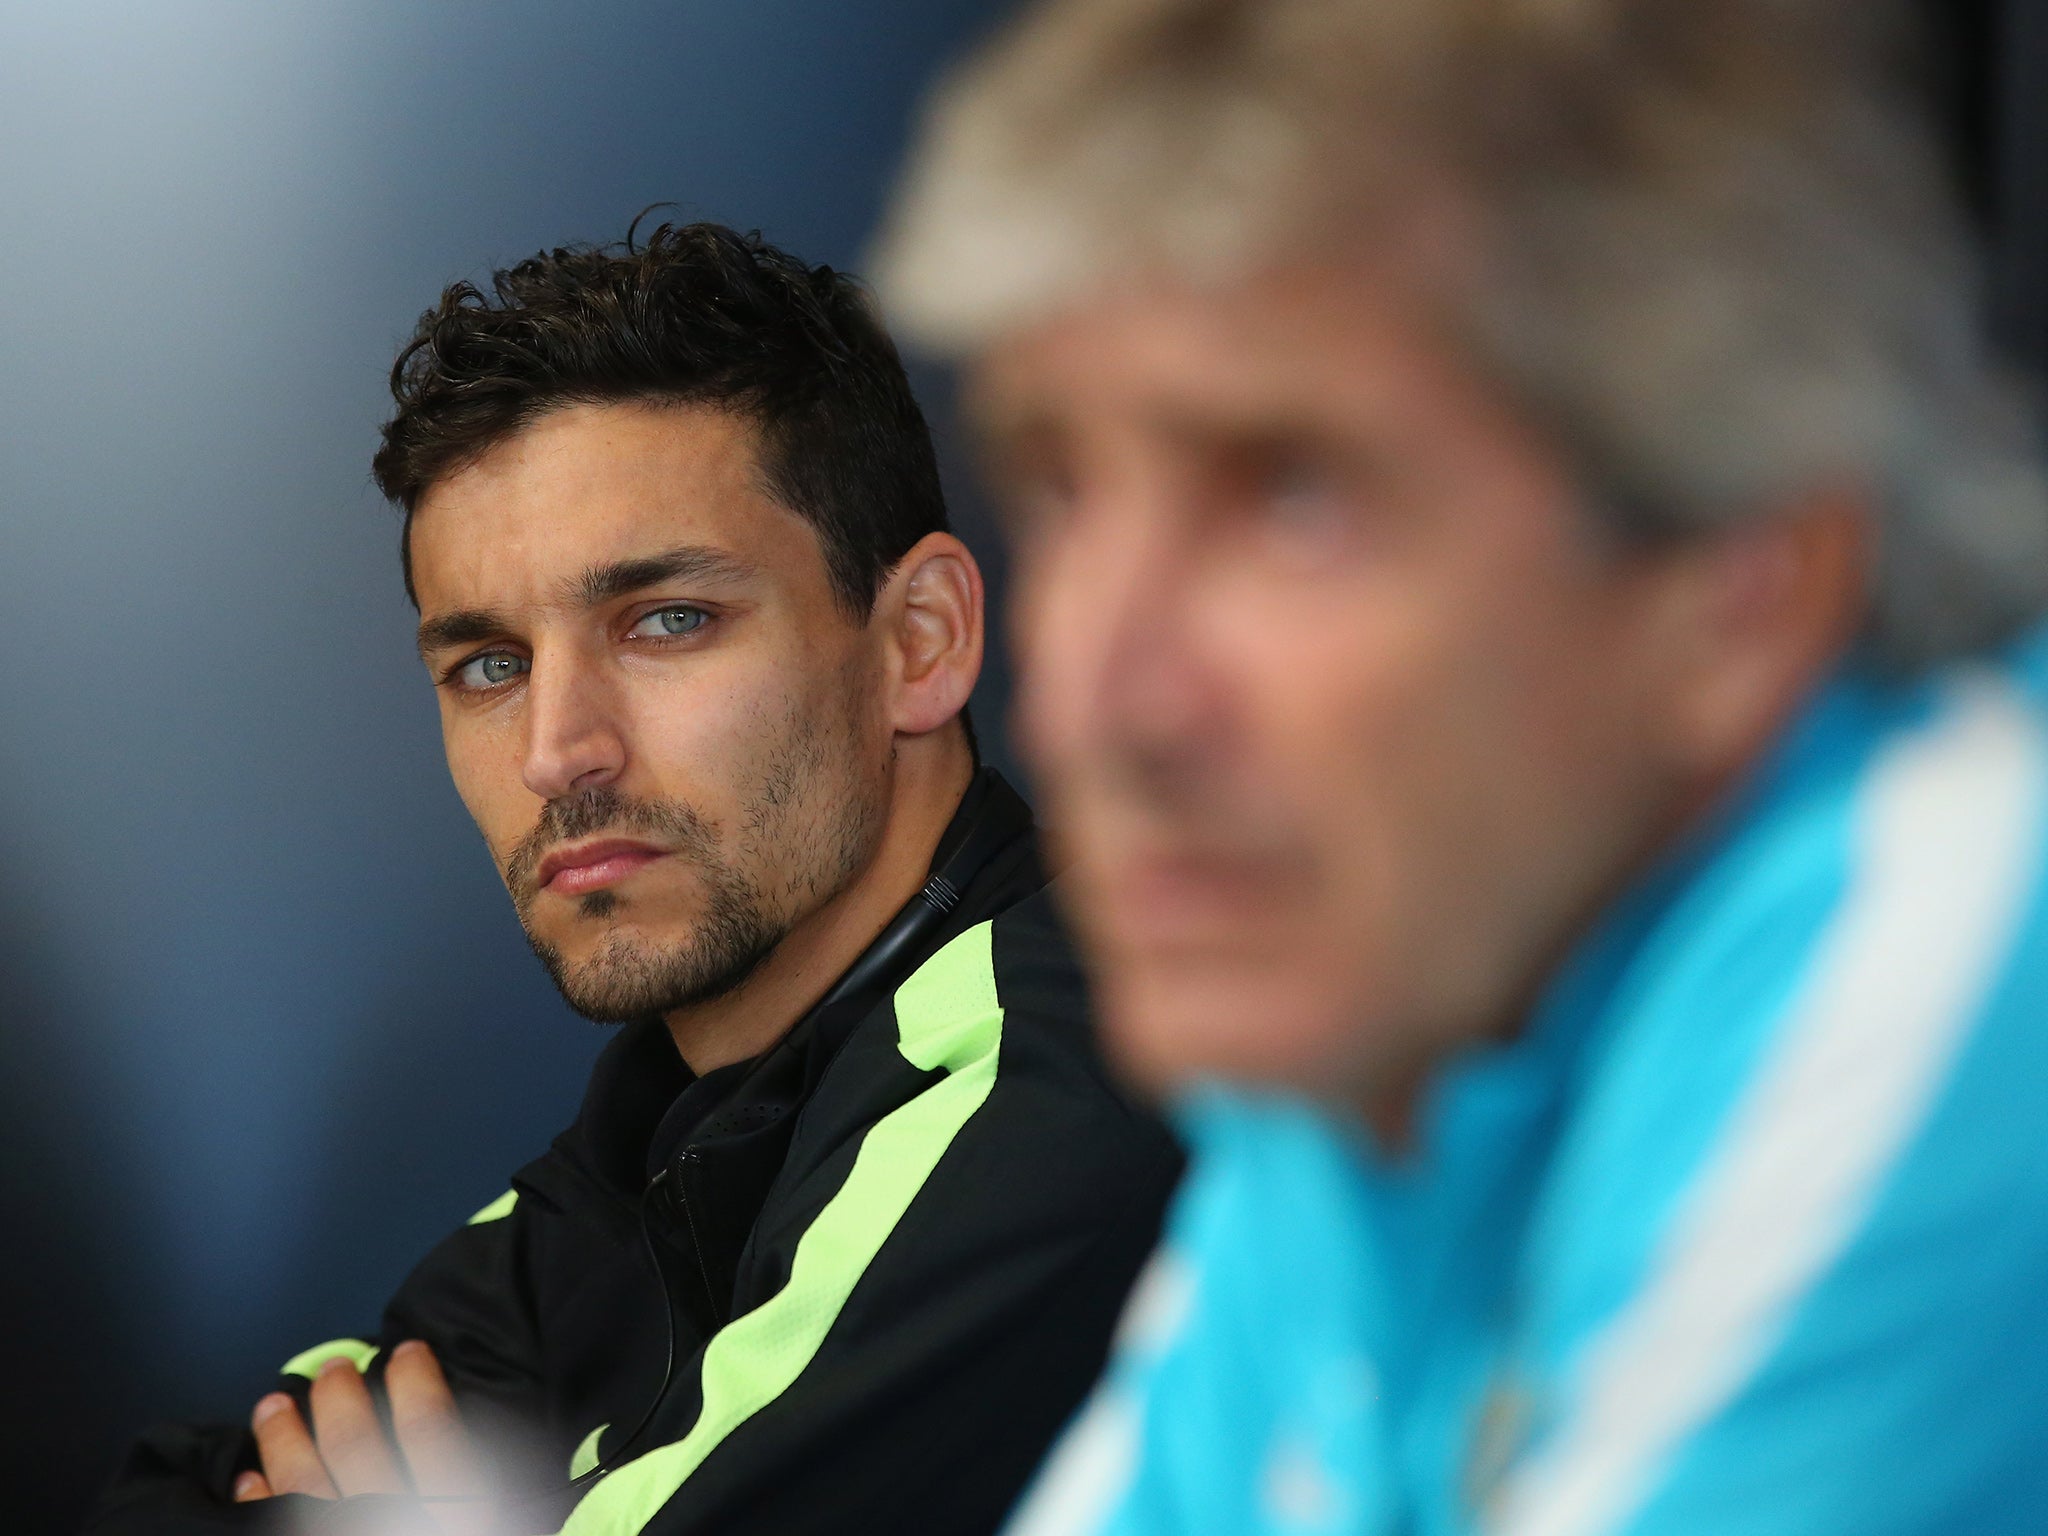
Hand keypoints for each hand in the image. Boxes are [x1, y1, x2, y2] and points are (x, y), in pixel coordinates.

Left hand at [235, 1339, 487, 1525]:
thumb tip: (495, 1431)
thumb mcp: (512, 1512)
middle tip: (332, 1370)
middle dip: (338, 1397)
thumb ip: (496, 1481)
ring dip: (283, 1437)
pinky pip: (273, 1523)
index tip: (408, 1351)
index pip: (428, 1426)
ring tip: (272, 1406)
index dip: (415, 1380)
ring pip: (301, 1482)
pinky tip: (251, 1477)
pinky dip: (257, 1498)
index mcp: (456, 1510)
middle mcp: (393, 1522)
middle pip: (354, 1445)